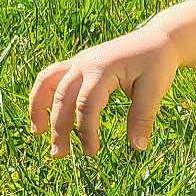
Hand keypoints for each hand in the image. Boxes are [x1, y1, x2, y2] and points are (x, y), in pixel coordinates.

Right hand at [28, 23, 180, 156]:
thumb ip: (143, 117)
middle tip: (59, 155)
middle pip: (63, 97)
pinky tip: (43, 114)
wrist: (157, 39)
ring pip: (49, 84)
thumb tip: (138, 147)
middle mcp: (84, 63)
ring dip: (39, 108)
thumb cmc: (157, 63)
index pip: (87, 105)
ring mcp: (78, 61)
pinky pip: (51, 77)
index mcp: (102, 69)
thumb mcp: (155, 90)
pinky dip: (42, 95)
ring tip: (37, 133)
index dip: (86, 131)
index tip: (92, 153)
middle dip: (59, 127)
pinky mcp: (78, 64)